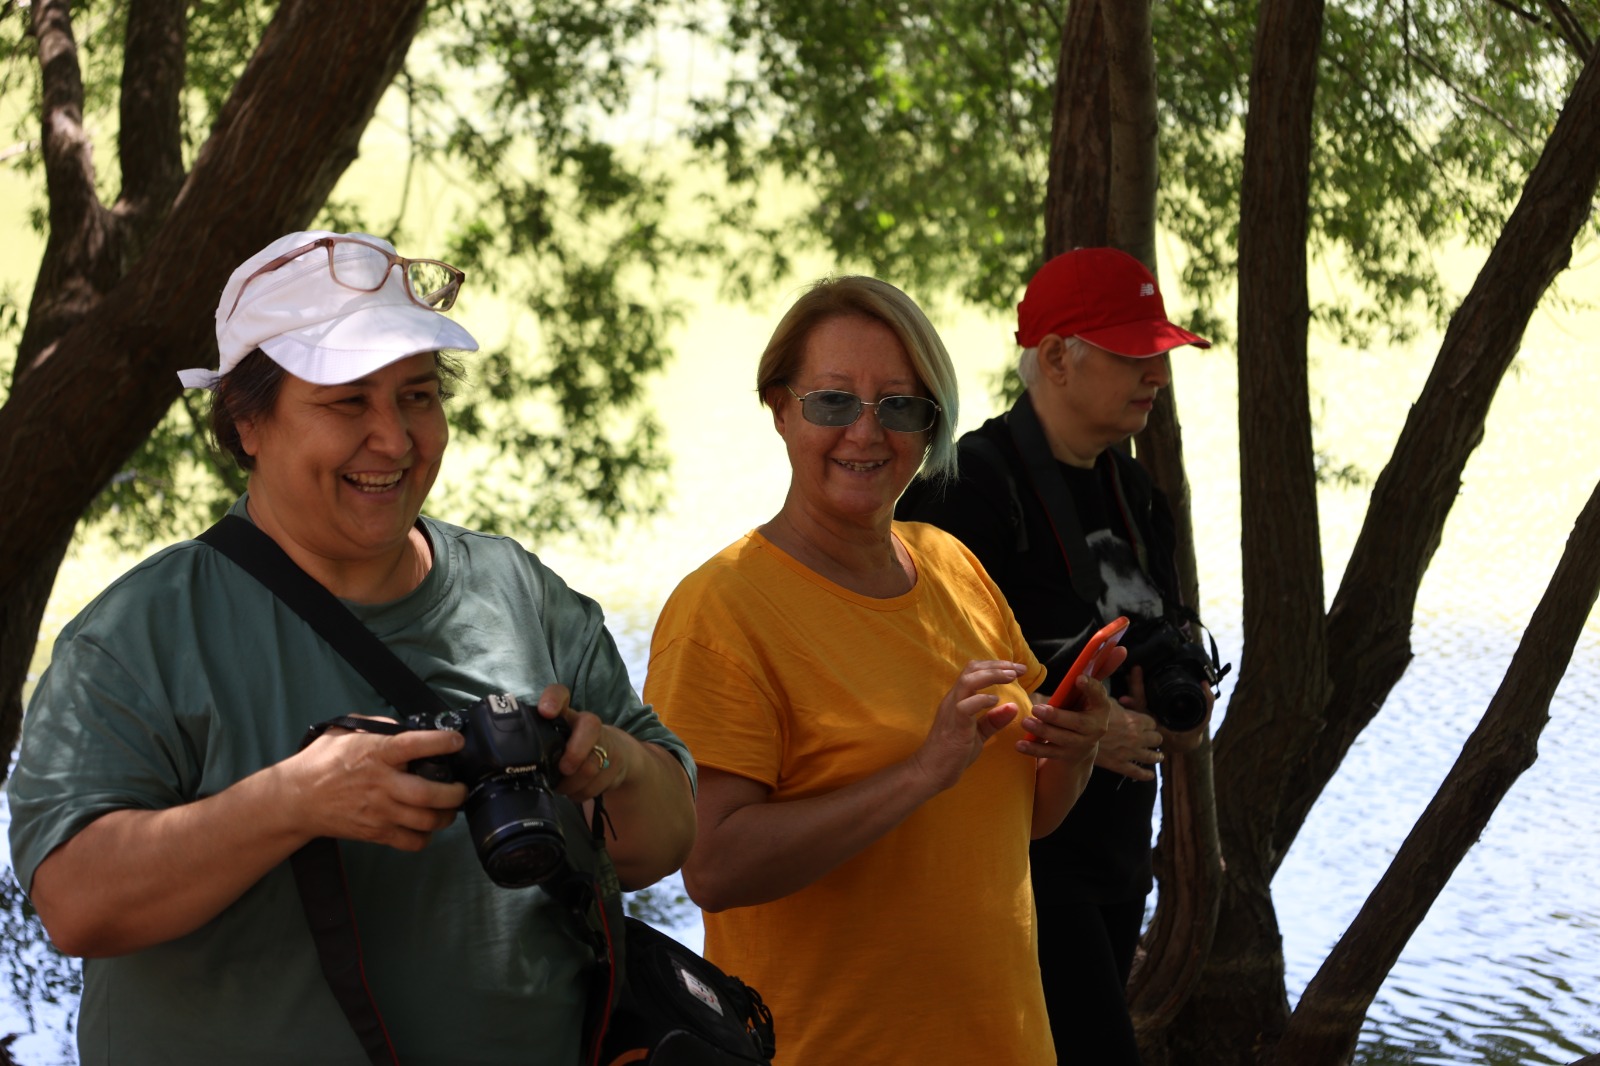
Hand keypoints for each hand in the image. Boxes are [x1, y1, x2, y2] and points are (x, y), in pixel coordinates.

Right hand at [291, 725, 466, 850]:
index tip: (457, 741)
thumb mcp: (345, 732)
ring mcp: (379, 812)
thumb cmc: (321, 763)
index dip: (442, 742)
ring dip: (447, 815)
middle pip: (430, 794)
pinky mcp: (375, 833)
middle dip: (455, 792)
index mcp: (375, 754)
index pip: (415, 745)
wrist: (295, 799)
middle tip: (461, 787)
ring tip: (450, 807)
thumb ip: (377, 726)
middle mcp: (381, 784)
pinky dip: (426, 837)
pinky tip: (426, 825)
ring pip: (426, 820)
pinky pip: (411, 842)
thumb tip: (405, 727)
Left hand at [538, 683, 627, 802]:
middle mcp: (588, 724)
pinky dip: (581, 793)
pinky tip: (575, 791)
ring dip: (572, 784)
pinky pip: (596, 784)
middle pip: (590, 727)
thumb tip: (513, 763)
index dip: (554, 699)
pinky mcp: (616, 763)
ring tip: (561, 787)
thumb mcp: (554, 741)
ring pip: (591, 765)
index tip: (546, 712)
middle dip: (575, 752)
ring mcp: (605, 743)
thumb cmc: (572, 747)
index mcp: (566, 715)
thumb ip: (536, 744)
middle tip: (564, 769)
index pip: (560, 693)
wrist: (616, 755)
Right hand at [908, 660, 1028, 792]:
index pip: (974, 671)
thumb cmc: (953, 753)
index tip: (1016, 669)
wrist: (930, 772)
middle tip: (1020, 669)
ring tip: (1011, 677)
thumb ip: (994, 720)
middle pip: (972, 670)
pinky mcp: (954, 725)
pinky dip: (982, 699)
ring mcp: (951, 710)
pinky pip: (965, 706)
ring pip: (968, 681)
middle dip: (998, 665)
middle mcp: (953, 699)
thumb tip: (1013, 706)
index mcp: (958, 699)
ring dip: (992, 675)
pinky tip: (995, 700)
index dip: (995, 666)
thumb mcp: (979, 734)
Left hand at [1018, 674, 1113, 763]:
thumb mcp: (1089, 694)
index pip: (1099, 696)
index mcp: (1101, 708)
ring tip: (1026, 722)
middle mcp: (1095, 728)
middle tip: (1036, 708)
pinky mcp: (1065, 756)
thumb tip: (1116, 647)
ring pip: (1061, 739)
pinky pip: (1048, 753)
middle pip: (1076, 723)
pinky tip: (1019, 744)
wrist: (1082, 745)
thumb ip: (1096, 673)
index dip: (1090, 687)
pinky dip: (1033, 749)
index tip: (1078, 678)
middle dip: (1056, 716)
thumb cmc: (1082, 709)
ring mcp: (1080, 744)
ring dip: (1042, 731)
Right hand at [1094, 702, 1163, 780]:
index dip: (1149, 723)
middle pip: (1156, 739)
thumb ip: (1120, 704)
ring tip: (1158, 756)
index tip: (1146, 725)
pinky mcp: (1121, 765)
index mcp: (1135, 720)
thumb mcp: (1106, 702)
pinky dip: (1146, 775)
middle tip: (1152, 740)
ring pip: (1152, 756)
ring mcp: (1130, 753)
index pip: (1152, 722)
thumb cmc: (1091, 715)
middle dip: (1154, 738)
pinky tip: (1150, 776)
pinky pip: (1137, 773)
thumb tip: (1125, 701)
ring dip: (1157, 756)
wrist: (1078, 734)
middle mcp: (1137, 737)